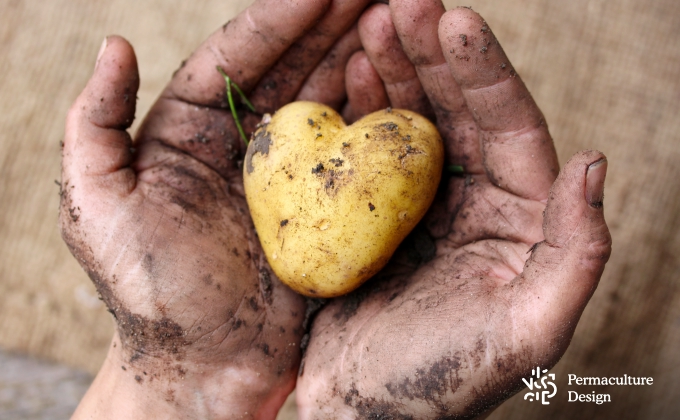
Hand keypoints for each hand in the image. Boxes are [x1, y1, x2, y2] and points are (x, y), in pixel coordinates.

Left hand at [61, 1, 371, 417]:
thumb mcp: (99, 209)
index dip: (279, 17)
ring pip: (329, 100)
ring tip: (396, 17)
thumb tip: (114, 44)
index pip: (238, 55)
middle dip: (333, 23)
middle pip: (293, 66)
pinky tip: (400, 82)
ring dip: (362, 56)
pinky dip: (378, 115)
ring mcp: (289, 174)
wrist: (205, 367)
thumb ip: (95, 126)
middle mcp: (243, 143)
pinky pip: (353, 152)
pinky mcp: (324, 208)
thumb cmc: (149, 293)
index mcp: (189, 130)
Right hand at [296, 2, 611, 418]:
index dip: (484, 71)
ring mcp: (424, 205)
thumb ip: (577, 254)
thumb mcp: (529, 333)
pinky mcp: (377, 214)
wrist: (364, 413)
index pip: (511, 128)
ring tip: (370, 25)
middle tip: (400, 3)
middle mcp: (477, 203)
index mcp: (521, 222)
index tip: (453, 19)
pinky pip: (373, 150)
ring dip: (396, 70)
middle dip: (433, 54)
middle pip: (461, 110)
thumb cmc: (444, 384)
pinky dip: (362, 109)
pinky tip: (349, 75)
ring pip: (415, 119)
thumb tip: (592, 161)